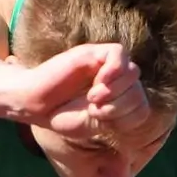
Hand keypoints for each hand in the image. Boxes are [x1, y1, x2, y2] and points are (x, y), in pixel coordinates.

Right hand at [5, 43, 142, 137]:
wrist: (35, 104)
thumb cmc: (62, 115)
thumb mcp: (94, 124)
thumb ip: (117, 117)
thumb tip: (141, 109)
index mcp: (118, 100)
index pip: (141, 109)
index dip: (127, 119)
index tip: (103, 122)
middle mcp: (115, 81)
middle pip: (138, 91)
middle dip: (120, 107)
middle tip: (94, 111)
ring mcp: (104, 65)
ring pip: (133, 72)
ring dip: (116, 92)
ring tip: (93, 99)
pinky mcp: (93, 52)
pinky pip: (118, 53)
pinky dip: (114, 71)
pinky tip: (98, 84)